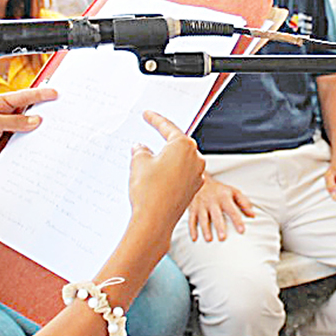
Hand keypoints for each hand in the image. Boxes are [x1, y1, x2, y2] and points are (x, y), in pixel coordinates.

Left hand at [0, 87, 57, 186]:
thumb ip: (14, 121)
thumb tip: (36, 120)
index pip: (23, 96)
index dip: (40, 94)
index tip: (54, 94)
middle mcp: (5, 114)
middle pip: (29, 108)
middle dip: (44, 108)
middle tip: (60, 108)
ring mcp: (10, 129)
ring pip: (30, 124)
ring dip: (41, 126)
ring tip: (55, 125)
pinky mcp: (12, 142)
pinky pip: (28, 138)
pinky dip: (36, 138)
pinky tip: (44, 140)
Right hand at [128, 111, 204, 233]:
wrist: (155, 221)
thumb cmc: (149, 191)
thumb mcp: (139, 163)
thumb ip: (141, 150)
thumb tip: (141, 148)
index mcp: (184, 146)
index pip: (167, 127)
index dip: (155, 120)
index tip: (148, 114)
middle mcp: (195, 158)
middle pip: (177, 144)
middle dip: (162, 141)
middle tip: (148, 137)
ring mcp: (196, 175)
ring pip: (180, 160)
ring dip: (166, 159)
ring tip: (148, 163)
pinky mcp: (193, 189)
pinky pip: (181, 174)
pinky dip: (170, 172)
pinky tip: (157, 177)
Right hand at [186, 175, 254, 241]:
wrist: (199, 178)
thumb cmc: (220, 190)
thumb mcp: (234, 192)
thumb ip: (244, 203)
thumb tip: (253, 216)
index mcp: (224, 198)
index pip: (232, 211)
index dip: (237, 221)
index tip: (242, 231)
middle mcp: (212, 202)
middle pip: (216, 216)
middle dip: (219, 226)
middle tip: (223, 238)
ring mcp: (201, 205)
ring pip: (203, 218)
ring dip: (205, 229)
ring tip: (209, 239)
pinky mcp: (192, 209)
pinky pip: (191, 220)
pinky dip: (192, 229)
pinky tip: (194, 239)